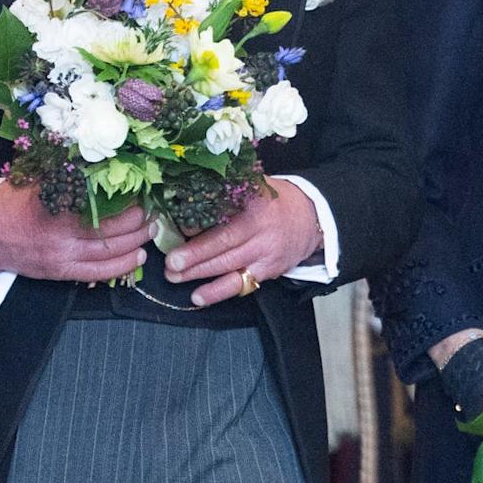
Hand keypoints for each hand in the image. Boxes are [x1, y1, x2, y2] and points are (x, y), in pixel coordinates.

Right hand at [0, 180, 156, 281]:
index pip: (104, 209)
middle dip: (139, 223)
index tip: (145, 193)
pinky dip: (120, 267)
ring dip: (135, 244)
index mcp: (57, 209)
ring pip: (108, 255)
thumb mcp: (41, 182)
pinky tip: (136, 259)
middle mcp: (61, 237)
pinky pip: (96, 275)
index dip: (130, 204)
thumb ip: (72, 179)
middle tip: (154, 213)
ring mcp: (61, 258)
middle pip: (112, 233)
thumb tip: (108, 169)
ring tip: (150, 232)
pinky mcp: (59, 273)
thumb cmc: (13, 201)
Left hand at [162, 180, 322, 306]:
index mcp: (257, 203)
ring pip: (229, 266)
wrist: (311, 218)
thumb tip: (186, 199)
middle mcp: (262, 229)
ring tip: (175, 276)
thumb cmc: (274, 200)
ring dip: (199, 273)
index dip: (201, 224)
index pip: (227, 215)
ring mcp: (266, 253)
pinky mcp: (268, 272)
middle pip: (225, 243)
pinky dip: (218, 292)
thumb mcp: (255, 185)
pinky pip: (240, 285)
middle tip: (171, 261)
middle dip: (195, 254)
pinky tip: (198, 296)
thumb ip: (227, 191)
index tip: (179, 229)